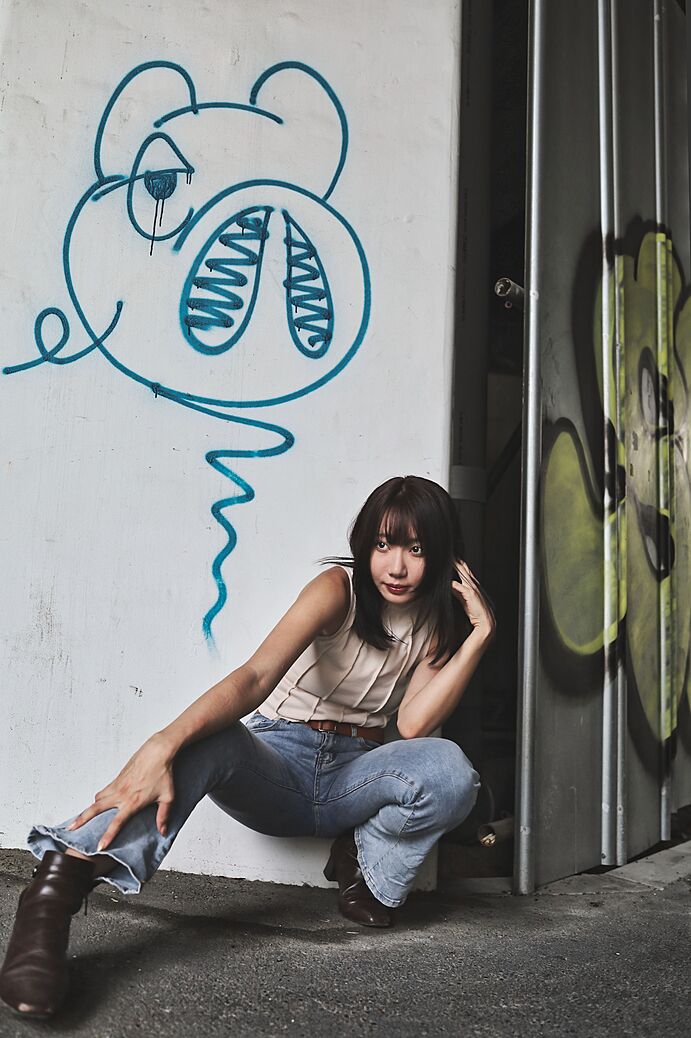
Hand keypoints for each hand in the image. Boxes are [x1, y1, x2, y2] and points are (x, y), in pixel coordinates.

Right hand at [67, 733, 175, 850]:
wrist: (157, 751)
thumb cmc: (163, 773)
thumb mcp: (168, 797)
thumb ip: (164, 816)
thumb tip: (163, 831)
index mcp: (133, 802)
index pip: (117, 823)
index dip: (107, 836)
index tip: (99, 847)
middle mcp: (121, 795)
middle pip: (96, 809)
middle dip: (82, 820)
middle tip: (71, 829)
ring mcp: (117, 785)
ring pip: (97, 799)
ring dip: (88, 809)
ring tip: (80, 819)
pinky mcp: (117, 778)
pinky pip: (103, 791)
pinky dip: (98, 798)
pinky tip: (98, 802)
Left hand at [451, 560, 495, 640]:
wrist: (486, 623)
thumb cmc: (476, 613)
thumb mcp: (465, 600)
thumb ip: (458, 592)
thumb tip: (450, 586)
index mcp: (474, 586)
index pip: (466, 571)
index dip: (460, 563)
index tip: (453, 557)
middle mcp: (474, 585)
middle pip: (464, 569)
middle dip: (457, 561)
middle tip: (450, 553)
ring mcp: (473, 589)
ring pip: (463, 574)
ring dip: (456, 566)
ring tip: (449, 559)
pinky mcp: (470, 595)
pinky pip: (459, 587)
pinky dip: (453, 583)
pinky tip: (447, 581)